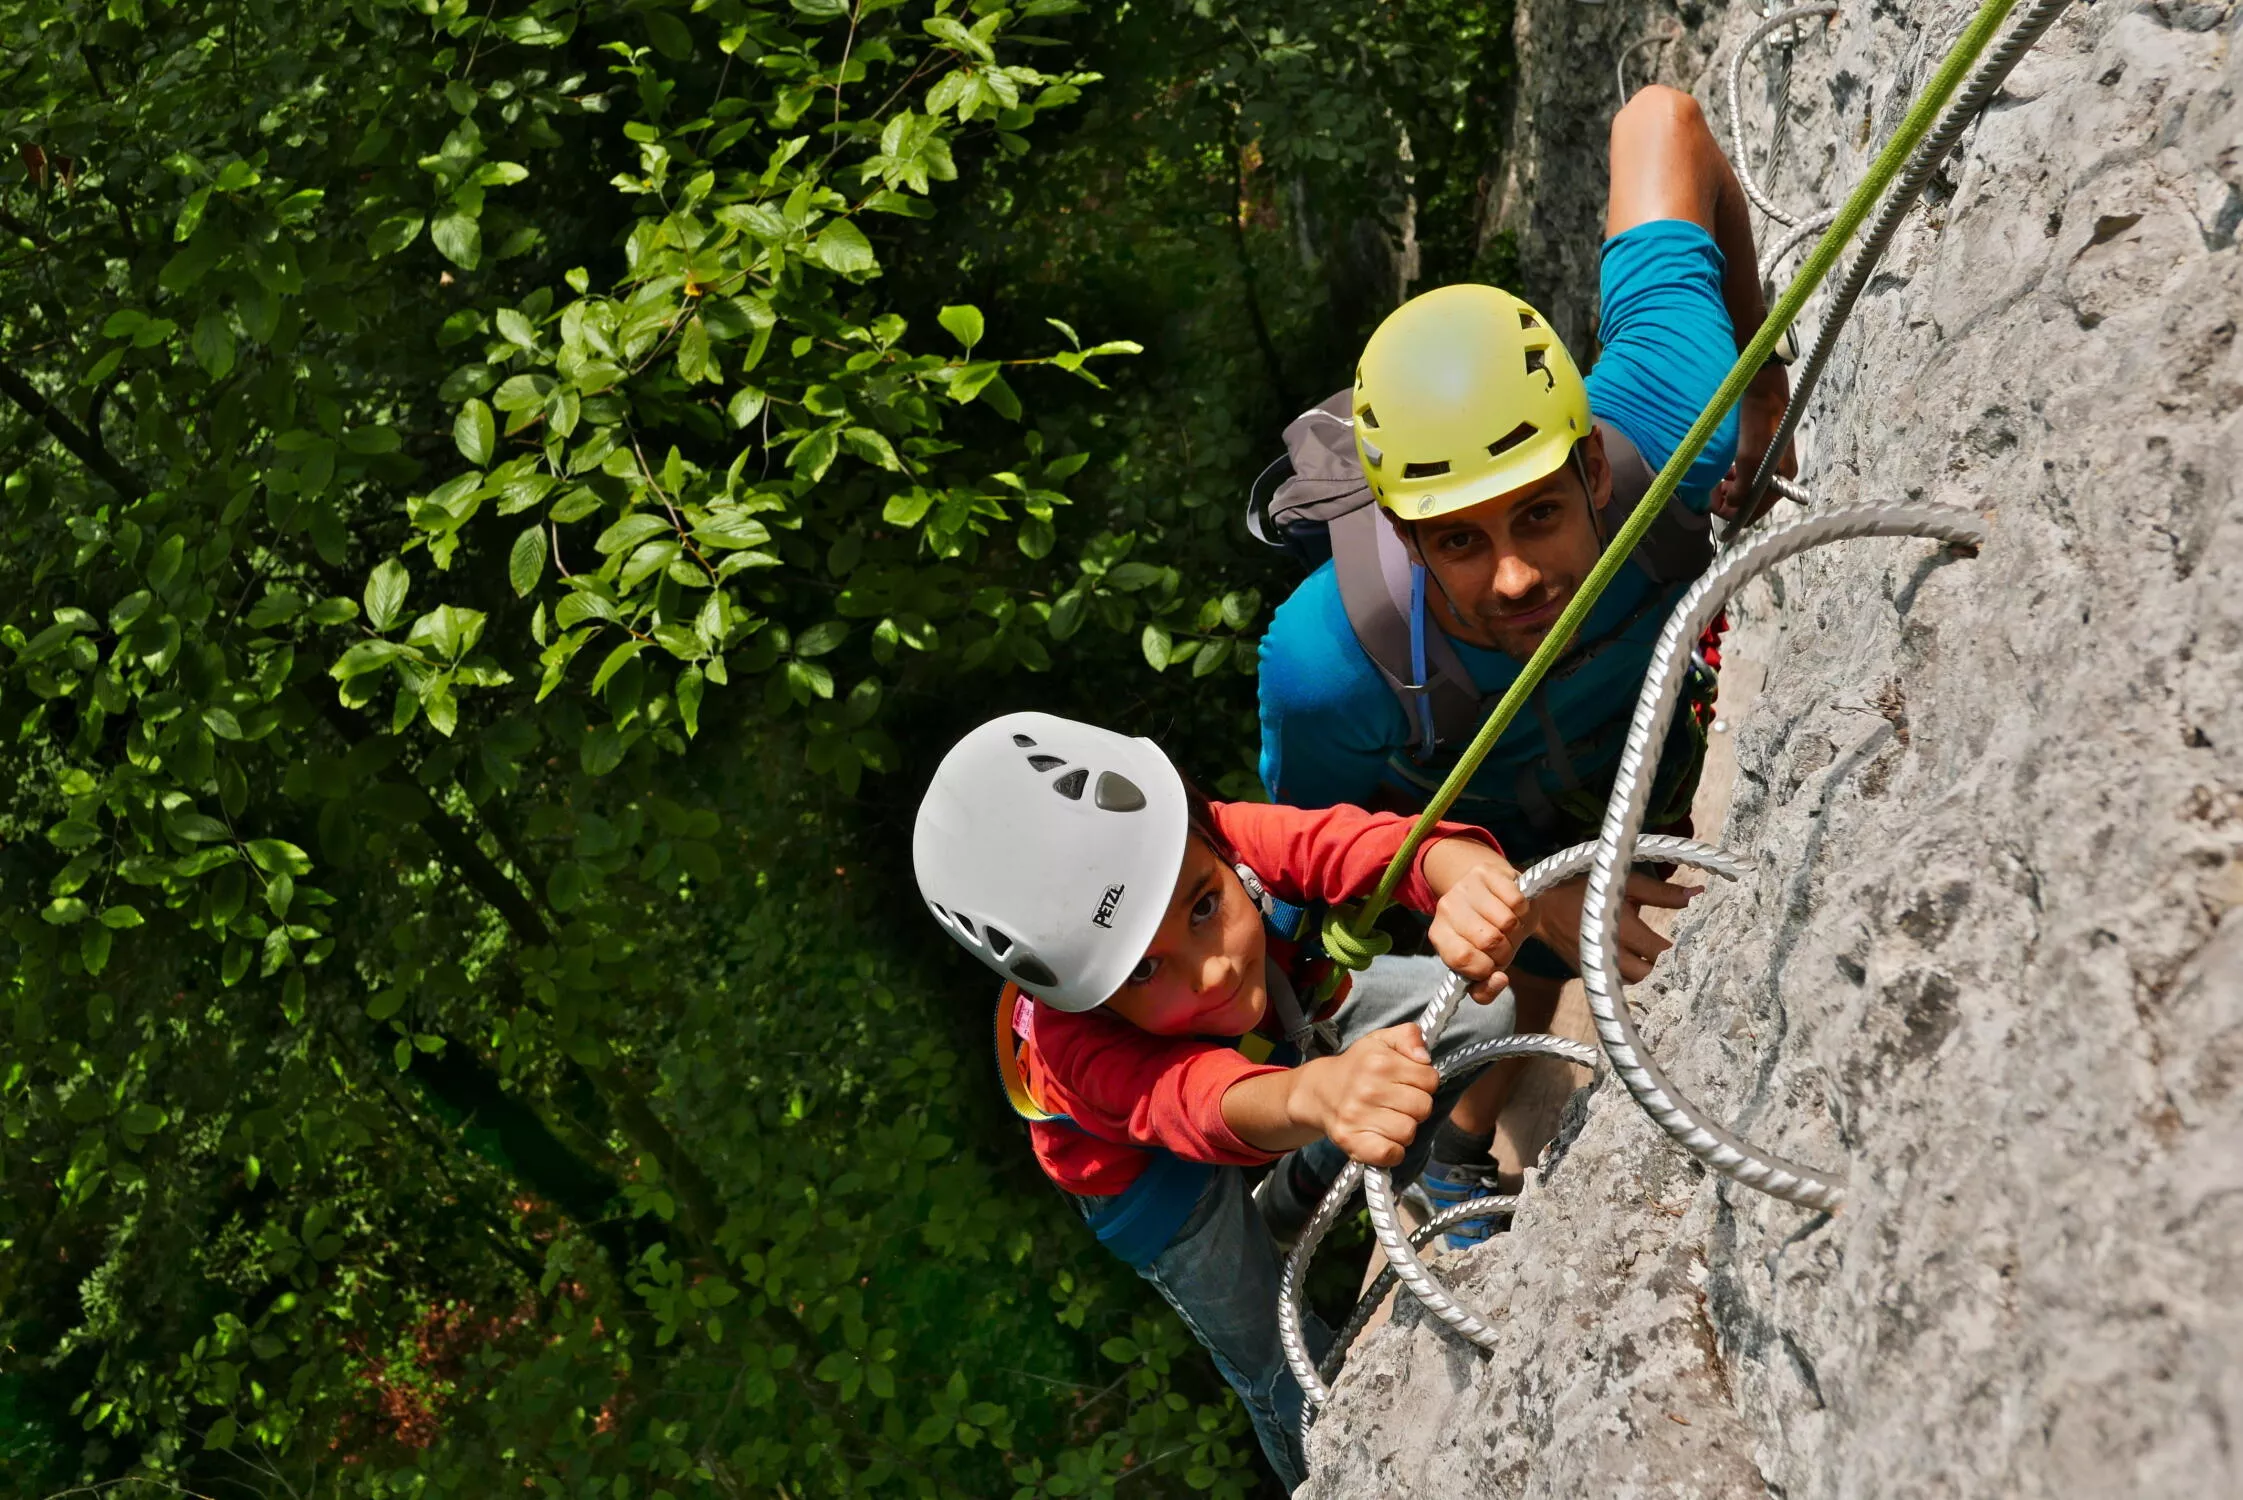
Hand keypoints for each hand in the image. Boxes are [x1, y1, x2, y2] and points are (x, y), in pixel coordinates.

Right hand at [1291, 1025, 1438, 1167]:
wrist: (1319, 1091)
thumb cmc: (1358, 1067)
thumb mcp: (1382, 1040)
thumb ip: (1408, 1036)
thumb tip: (1424, 1058)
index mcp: (1379, 1061)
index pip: (1430, 1079)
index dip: (1424, 1082)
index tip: (1408, 1082)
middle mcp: (1368, 1089)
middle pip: (1423, 1107)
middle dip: (1415, 1106)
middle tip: (1398, 1102)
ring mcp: (1357, 1117)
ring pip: (1409, 1131)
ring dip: (1404, 1128)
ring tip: (1389, 1119)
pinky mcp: (1351, 1141)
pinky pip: (1391, 1154)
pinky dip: (1393, 1151)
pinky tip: (1385, 1139)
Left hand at [1423, 842, 1535, 1002]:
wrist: (1486, 890)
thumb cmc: (1485, 934)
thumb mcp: (1481, 965)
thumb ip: (1485, 988)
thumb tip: (1500, 980)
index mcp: (1439, 935)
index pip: (1462, 958)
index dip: (1485, 968)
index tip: (1494, 967)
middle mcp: (1447, 908)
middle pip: (1489, 941)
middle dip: (1505, 951)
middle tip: (1505, 946)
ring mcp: (1465, 888)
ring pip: (1506, 921)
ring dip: (1517, 931)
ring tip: (1511, 929)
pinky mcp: (1486, 872)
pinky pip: (1516, 901)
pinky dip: (1524, 911)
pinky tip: (1516, 911)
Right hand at [1532, 872, 1696, 982]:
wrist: (1541, 906)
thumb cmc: (1584, 889)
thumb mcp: (1624, 883)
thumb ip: (1662, 893)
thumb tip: (1698, 894)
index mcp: (1622, 930)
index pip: (1662, 953)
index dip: (1684, 953)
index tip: (1702, 947)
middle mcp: (1611, 956)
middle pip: (1651, 977)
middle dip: (1670, 971)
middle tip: (1689, 961)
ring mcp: (1599, 969)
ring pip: (1636, 985)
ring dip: (1653, 978)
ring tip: (1671, 968)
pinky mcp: (1590, 976)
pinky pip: (1619, 985)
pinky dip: (1635, 981)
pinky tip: (1646, 971)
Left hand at [1712, 362, 1797, 519]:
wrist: (1763, 387)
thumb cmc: (1758, 423)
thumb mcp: (1749, 459)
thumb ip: (1742, 487)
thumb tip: (1734, 507)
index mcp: (1782, 480)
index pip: (1755, 512)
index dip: (1732, 514)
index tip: (1711, 507)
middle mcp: (1779, 476)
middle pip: (1750, 501)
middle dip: (1728, 501)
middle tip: (1708, 491)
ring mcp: (1771, 464)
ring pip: (1746, 487)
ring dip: (1728, 489)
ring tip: (1714, 481)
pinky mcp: (1762, 452)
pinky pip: (1745, 474)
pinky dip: (1732, 476)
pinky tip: (1723, 470)